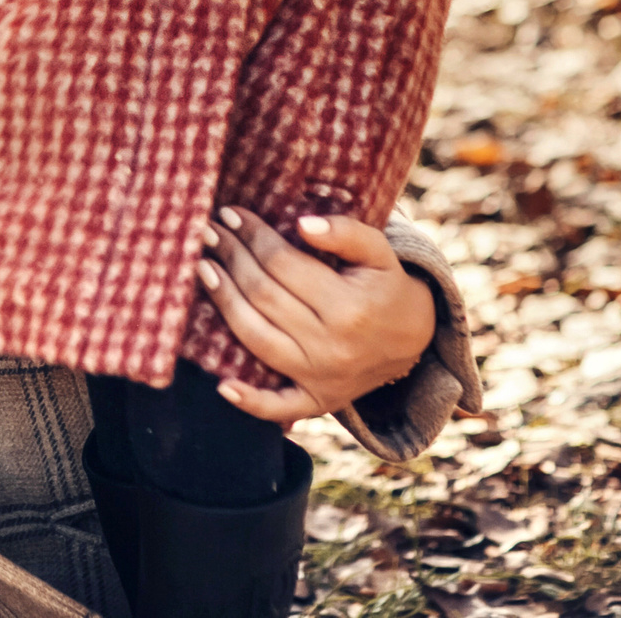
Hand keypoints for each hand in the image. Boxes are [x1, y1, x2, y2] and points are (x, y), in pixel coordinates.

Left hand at [194, 207, 437, 421]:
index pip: (282, 265)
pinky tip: (223, 385)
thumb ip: (347, 232)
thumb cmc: (388, 287)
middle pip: (263, 296)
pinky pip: (278, 407)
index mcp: (350, 308)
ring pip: (256, 338)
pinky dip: (250, 400)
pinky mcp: (316, 401)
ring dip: (222, 302)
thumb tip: (302, 224)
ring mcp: (321, 378)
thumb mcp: (381, 253)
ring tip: (202, 269)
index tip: (231, 214)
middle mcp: (333, 347)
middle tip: (208, 232)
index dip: (253, 236)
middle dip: (231, 259)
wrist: (418, 341)